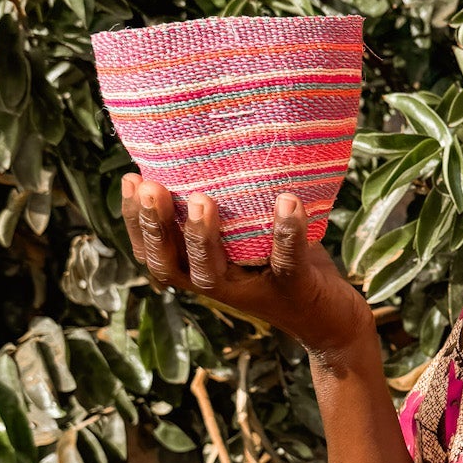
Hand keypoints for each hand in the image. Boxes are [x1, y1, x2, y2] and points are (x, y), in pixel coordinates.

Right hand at [120, 177, 371, 363]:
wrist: (332, 318)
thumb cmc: (282, 262)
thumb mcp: (248, 232)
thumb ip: (227, 203)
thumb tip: (203, 144)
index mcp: (199, 267)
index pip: (152, 251)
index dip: (134, 220)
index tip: (130, 180)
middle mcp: (217, 284)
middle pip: (170, 264)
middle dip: (155, 226)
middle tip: (150, 188)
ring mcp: (252, 289)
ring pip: (212, 273)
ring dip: (203, 237)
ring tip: (201, 200)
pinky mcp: (293, 289)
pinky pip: (285, 262)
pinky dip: (286, 234)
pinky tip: (287, 203)